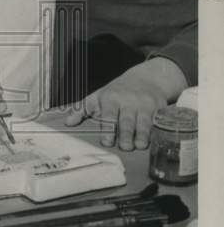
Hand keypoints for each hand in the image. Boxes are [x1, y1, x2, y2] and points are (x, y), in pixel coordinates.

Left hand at [64, 58, 186, 150]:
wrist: (145, 79)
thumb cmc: (117, 92)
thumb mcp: (98, 97)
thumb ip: (82, 110)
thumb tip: (67, 123)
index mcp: (111, 99)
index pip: (109, 116)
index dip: (108, 129)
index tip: (107, 142)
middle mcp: (128, 101)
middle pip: (127, 120)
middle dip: (126, 134)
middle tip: (125, 147)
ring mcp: (145, 104)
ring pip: (144, 121)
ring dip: (142, 134)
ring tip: (140, 146)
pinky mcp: (159, 107)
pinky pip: (158, 120)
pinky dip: (157, 129)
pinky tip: (156, 138)